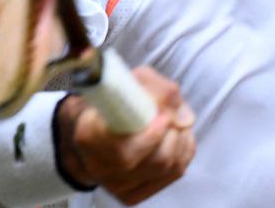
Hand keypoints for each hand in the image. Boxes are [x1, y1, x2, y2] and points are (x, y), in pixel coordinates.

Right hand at [56, 67, 196, 204]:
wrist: (97, 126)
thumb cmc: (116, 100)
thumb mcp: (133, 81)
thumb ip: (161, 91)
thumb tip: (185, 119)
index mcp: (89, 135)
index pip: (126, 150)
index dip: (153, 136)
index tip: (165, 117)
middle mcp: (99, 166)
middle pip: (155, 160)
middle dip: (174, 135)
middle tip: (173, 116)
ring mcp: (116, 185)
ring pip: (166, 168)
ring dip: (181, 141)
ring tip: (175, 123)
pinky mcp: (132, 194)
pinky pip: (172, 174)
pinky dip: (183, 152)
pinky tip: (175, 137)